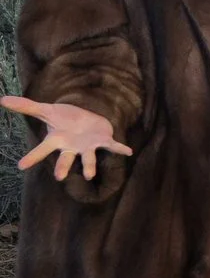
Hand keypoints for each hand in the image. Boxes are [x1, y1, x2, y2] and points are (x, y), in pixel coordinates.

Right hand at [3, 95, 132, 181]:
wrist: (86, 118)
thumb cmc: (65, 118)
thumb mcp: (46, 111)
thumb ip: (26, 107)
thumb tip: (2, 99)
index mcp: (57, 140)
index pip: (42, 149)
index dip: (33, 157)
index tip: (21, 166)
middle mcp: (72, 147)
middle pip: (65, 159)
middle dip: (63, 167)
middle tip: (59, 178)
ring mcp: (88, 146)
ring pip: (88, 158)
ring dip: (89, 166)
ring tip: (88, 175)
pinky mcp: (103, 141)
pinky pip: (112, 146)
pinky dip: (119, 148)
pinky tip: (128, 151)